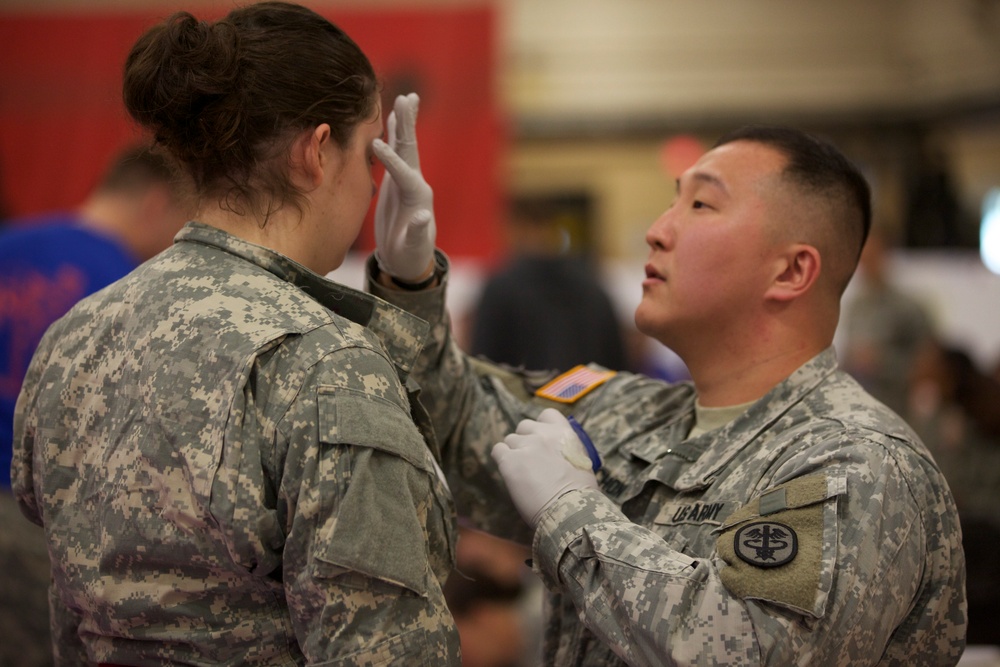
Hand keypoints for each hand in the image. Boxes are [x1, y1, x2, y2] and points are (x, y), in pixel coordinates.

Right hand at [372, 92, 435, 281]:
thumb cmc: (409, 254)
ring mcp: (407, 180)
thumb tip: (423, 217)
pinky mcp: (398, 181)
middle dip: (407, 125)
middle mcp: (415, 183)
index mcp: (418, 197)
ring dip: (404, 123)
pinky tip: (392, 120)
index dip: (391, 160)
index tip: (375, 144)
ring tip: (405, 99)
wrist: (408, 259)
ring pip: (406, 146)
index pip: (404, 174)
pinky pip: (397, 152)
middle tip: (407, 99)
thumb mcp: (412, 246)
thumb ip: (417, 231)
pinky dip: (394, 135)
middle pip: (411, 149)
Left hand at [491, 409, 599, 527]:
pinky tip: (508, 472)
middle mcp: (543, 434)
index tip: (541, 440)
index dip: (541, 427)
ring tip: (520, 472)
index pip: (547, 415)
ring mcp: (525, 446)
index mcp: (564, 433)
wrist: (570, 509)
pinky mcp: (509, 460)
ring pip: (510, 440)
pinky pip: (497, 451)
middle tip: (530, 459)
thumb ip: (565, 452)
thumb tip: (557, 456)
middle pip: (524, 426)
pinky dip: (501, 460)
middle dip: (525, 440)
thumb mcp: (581, 463)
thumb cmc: (581, 494)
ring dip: (513, 452)